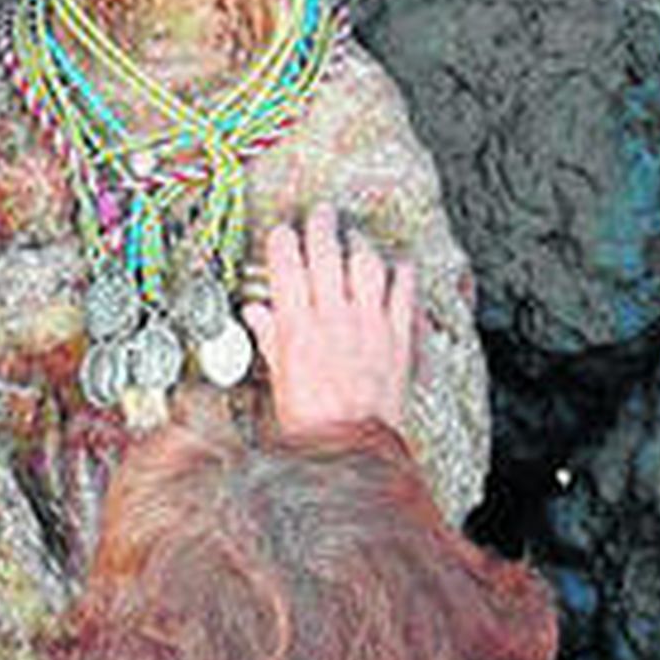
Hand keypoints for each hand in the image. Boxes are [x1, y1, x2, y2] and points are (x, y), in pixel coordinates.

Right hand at [243, 205, 415, 436]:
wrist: (351, 445)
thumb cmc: (311, 421)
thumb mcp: (279, 380)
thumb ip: (271, 341)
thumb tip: (257, 315)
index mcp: (297, 327)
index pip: (286, 266)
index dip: (283, 242)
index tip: (282, 232)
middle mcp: (333, 317)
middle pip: (325, 253)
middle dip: (321, 226)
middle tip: (321, 213)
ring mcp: (368, 323)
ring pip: (365, 263)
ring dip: (358, 244)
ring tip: (354, 235)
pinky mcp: (397, 335)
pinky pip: (403, 290)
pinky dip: (400, 272)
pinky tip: (397, 264)